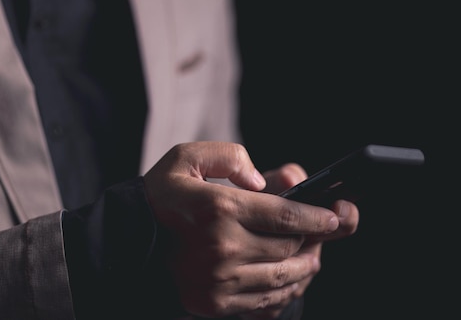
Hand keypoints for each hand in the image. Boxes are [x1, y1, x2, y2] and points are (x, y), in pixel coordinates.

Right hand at [143, 142, 341, 317]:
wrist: (125, 245)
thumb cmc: (160, 198)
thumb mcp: (188, 158)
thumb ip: (230, 157)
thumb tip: (264, 180)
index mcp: (219, 209)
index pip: (286, 215)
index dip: (318, 217)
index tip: (336, 216)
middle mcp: (223, 248)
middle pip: (290, 247)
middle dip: (315, 238)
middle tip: (324, 230)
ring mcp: (220, 281)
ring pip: (284, 277)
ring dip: (306, 265)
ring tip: (312, 253)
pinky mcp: (216, 303)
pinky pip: (267, 301)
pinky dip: (287, 290)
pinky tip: (291, 277)